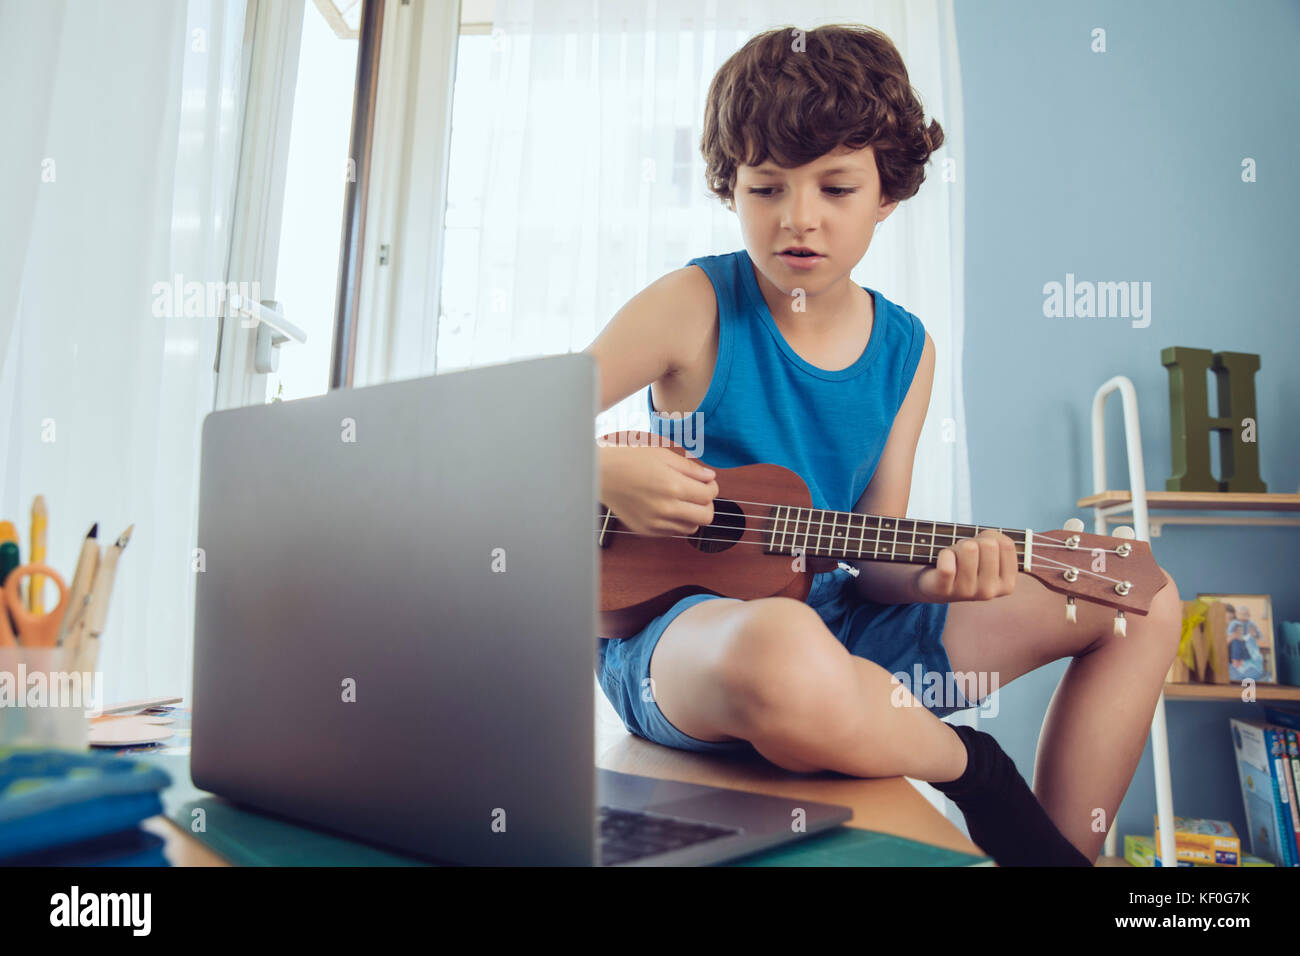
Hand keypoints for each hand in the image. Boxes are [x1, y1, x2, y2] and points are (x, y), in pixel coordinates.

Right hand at [599, 445, 717, 536]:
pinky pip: (672, 533)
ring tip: (680, 500)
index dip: (712, 486)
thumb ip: (690, 468)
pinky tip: (666, 507)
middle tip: (698, 492)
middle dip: (707, 504)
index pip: (710, 495)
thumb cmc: (628, 459)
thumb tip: (710, 477)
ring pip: (691, 528)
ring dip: (692, 515)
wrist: (600, 473)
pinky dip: (675, 522)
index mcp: (672, 486)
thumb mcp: (663, 454)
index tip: (706, 481)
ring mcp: (655, 522)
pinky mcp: (646, 530)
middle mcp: (665, 508)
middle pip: (706, 517)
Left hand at [915, 529, 1017, 601]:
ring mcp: (967, 592)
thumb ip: (998, 543)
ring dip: (957, 546)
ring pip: (969, 548)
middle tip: (964, 554)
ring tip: (954, 558)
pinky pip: (948, 559)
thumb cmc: (966, 564)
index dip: (990, 537)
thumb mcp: (989, 556)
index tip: (982, 549)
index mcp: (1006, 584)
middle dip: (973, 541)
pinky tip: (942, 563)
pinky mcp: (944, 589)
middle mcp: (989, 591)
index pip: (1006, 545)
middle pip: (988, 545)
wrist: (935, 587)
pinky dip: (944, 553)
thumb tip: (991, 539)